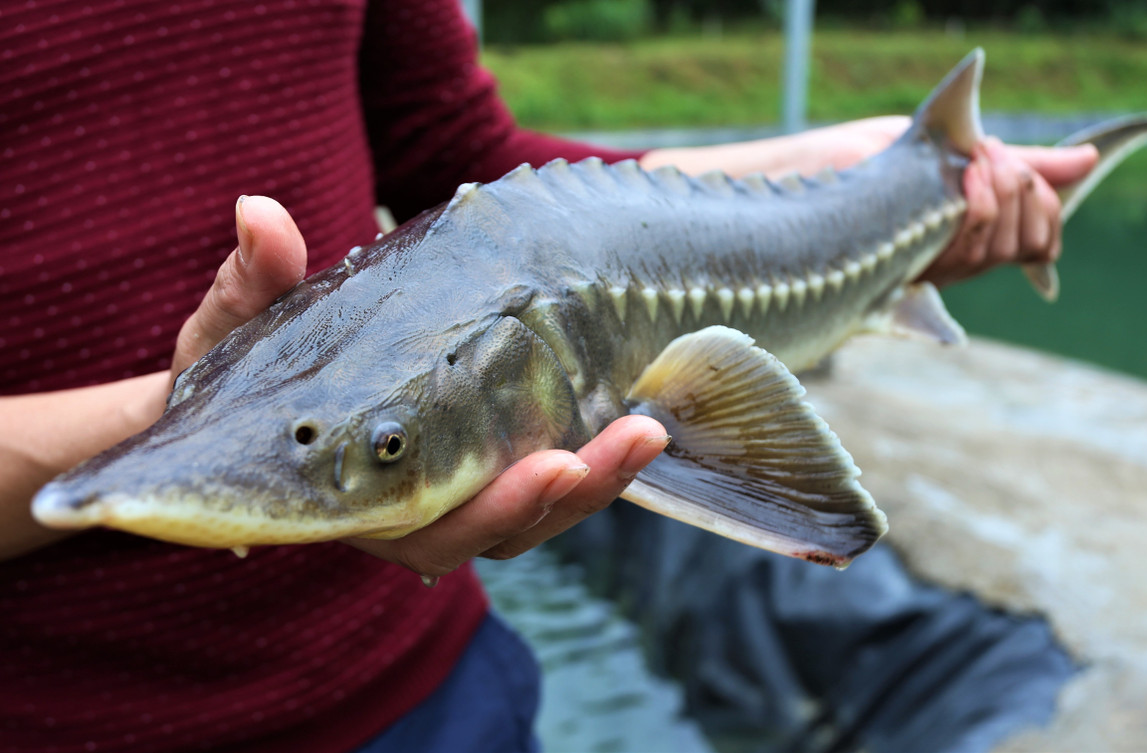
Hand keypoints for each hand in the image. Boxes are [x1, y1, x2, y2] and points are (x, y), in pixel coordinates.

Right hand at [193, 197, 669, 574]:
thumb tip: (258, 210)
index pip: (428, 524)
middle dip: (571, 492)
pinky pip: (541, 490)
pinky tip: (638, 412)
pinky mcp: (479, 473)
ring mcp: (446, 498)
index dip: (494, 504)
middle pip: (500, 530)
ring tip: (650, 426)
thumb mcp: (234, 325)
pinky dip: (589, 462)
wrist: (250, 401)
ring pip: (533, 517)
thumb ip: (252, 282)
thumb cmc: (238, 368)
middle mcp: (403, 515)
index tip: (556, 462)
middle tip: (634, 435)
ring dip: (600, 478)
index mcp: (347, 501)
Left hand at [921, 137, 1098, 285]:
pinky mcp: (930, 261)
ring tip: (981, 155)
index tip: (1020, 164)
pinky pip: (977, 234)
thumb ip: (1035, 165)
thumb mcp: (979, 160)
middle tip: (995, 150)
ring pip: (1006, 244)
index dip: (1046, 203)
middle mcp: (975, 262)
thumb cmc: (914, 163)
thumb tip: (1090, 158)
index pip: (1045, 242)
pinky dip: (983, 198)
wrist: (852, 159)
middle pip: (1032, 243)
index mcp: (990, 241)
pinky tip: (969, 172)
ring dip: (1004, 189)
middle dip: (1027, 189)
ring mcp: (953, 268)